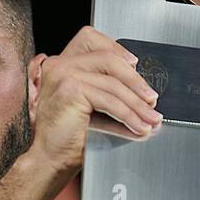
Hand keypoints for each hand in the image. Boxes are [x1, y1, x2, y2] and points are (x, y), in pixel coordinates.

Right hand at [26, 25, 162, 176]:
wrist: (48, 160)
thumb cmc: (65, 139)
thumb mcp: (88, 105)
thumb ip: (104, 89)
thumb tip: (140, 91)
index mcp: (59, 65)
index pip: (90, 39)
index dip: (116, 48)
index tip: (135, 64)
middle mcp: (57, 65)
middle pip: (107, 58)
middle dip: (135, 80)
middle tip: (151, 99)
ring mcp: (62, 75)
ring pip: (112, 83)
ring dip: (136, 103)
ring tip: (150, 118)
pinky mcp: (70, 89)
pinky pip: (109, 100)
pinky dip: (129, 114)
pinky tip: (138, 126)